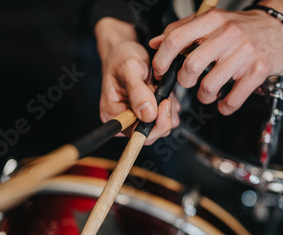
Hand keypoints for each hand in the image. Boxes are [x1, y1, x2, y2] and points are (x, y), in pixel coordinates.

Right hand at [95, 18, 180, 144]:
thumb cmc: (122, 57)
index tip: (163, 104)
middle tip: (166, 96)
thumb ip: (138, 92)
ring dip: (168, 110)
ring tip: (161, 90)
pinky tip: (164, 93)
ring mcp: (136, 119)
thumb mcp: (130, 69)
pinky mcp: (147, 115)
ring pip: (161, 127)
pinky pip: (165, 119)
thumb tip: (148, 114)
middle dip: (164, 117)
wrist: (125, 50)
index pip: (136, 134)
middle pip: (150, 135)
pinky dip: (170, 107)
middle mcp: (123, 121)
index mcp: (113, 114)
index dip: (154, 125)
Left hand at [149, 0, 282, 114]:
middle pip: (191, 65)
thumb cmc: (241, 26)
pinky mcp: (258, 70)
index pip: (176, 39)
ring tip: (207, 93)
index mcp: (212, 21)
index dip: (162, 60)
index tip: (161, 71)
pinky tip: (224, 102)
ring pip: (210, 85)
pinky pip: (233, 99)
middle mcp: (228, 34)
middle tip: (187, 82)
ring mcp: (244, 53)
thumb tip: (155, 43)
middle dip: (183, 81)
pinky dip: (224, 106)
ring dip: (204, 96)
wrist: (277, 26)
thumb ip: (182, 30)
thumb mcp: (211, 21)